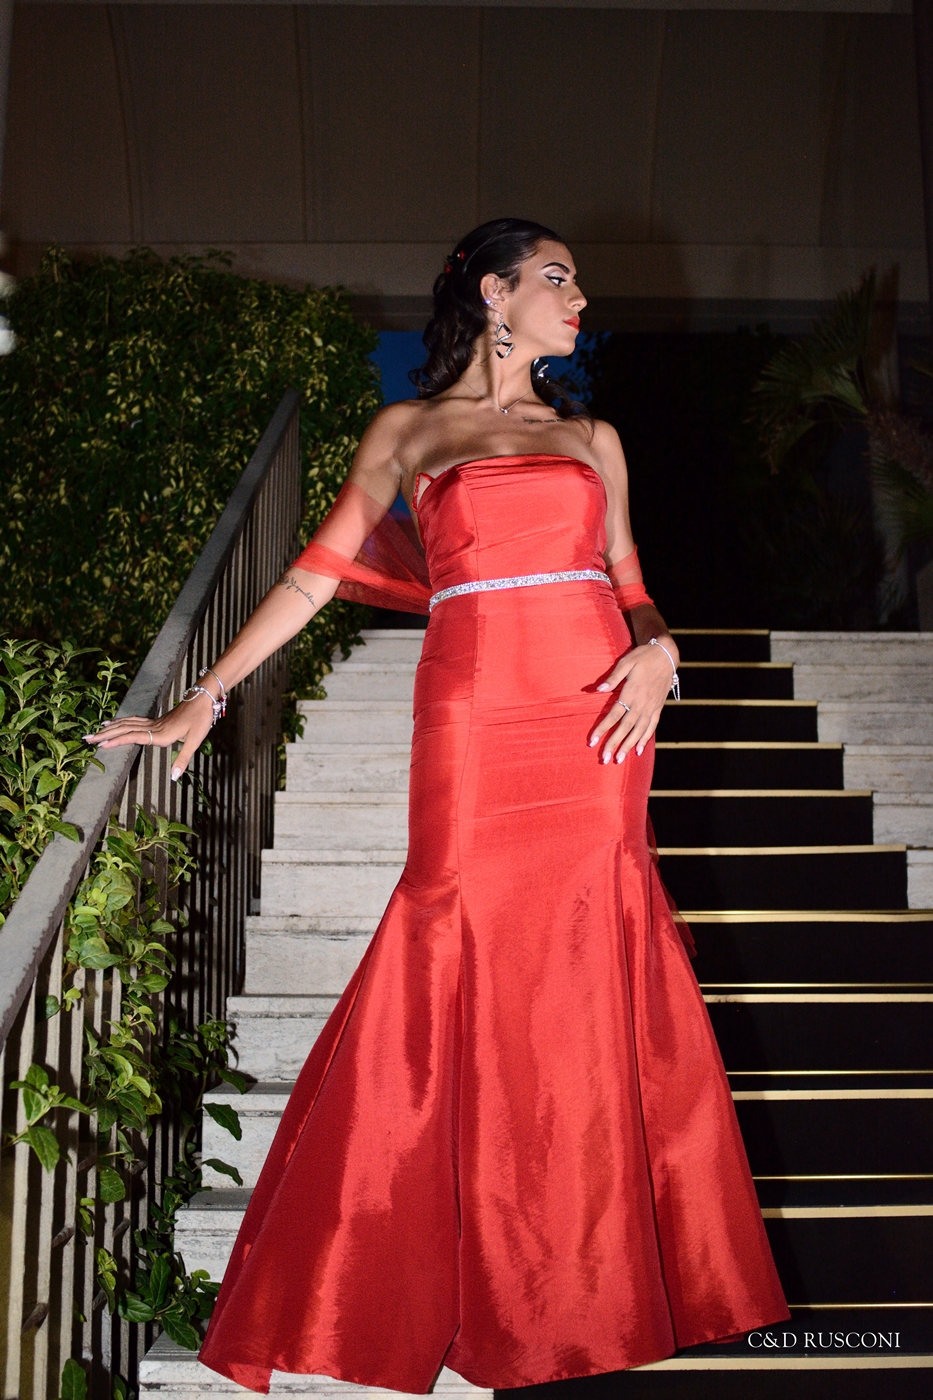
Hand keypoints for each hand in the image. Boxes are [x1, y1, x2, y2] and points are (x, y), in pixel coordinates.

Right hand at [84, 691, 214, 780]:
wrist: (203, 698)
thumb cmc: (200, 719)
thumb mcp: (195, 741)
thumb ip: (182, 759)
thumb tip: (174, 777)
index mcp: (161, 734)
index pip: (133, 737)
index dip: (117, 741)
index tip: (101, 745)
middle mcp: (154, 727)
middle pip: (124, 729)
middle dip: (105, 734)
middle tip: (87, 738)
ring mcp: (154, 722)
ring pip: (127, 724)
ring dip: (110, 728)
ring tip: (94, 732)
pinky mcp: (157, 720)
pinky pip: (133, 720)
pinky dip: (121, 722)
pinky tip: (114, 723)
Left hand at [588, 640, 676, 763]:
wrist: (667, 656)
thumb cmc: (643, 657)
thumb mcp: (627, 662)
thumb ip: (613, 677)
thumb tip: (599, 689)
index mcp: (631, 693)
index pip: (614, 715)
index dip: (602, 729)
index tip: (592, 741)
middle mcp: (642, 704)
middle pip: (625, 728)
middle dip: (614, 744)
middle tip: (604, 759)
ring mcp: (651, 707)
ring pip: (639, 731)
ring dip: (628, 746)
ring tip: (619, 759)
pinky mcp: (658, 708)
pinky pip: (651, 727)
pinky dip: (645, 739)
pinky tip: (639, 750)